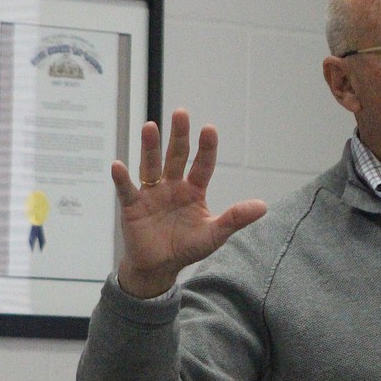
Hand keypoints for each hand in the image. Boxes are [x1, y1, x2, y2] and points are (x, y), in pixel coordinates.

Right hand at [111, 108, 267, 297]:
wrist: (159, 267)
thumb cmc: (187, 247)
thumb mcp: (215, 233)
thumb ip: (236, 218)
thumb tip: (263, 206)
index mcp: (193, 191)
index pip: (202, 165)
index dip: (206, 148)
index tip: (209, 128)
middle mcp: (172, 186)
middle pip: (176, 157)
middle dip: (179, 136)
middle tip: (181, 113)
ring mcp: (151, 193)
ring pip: (151, 166)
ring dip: (150, 147)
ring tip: (150, 127)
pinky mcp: (132, 206)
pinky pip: (126, 189)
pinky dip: (122, 178)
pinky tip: (118, 165)